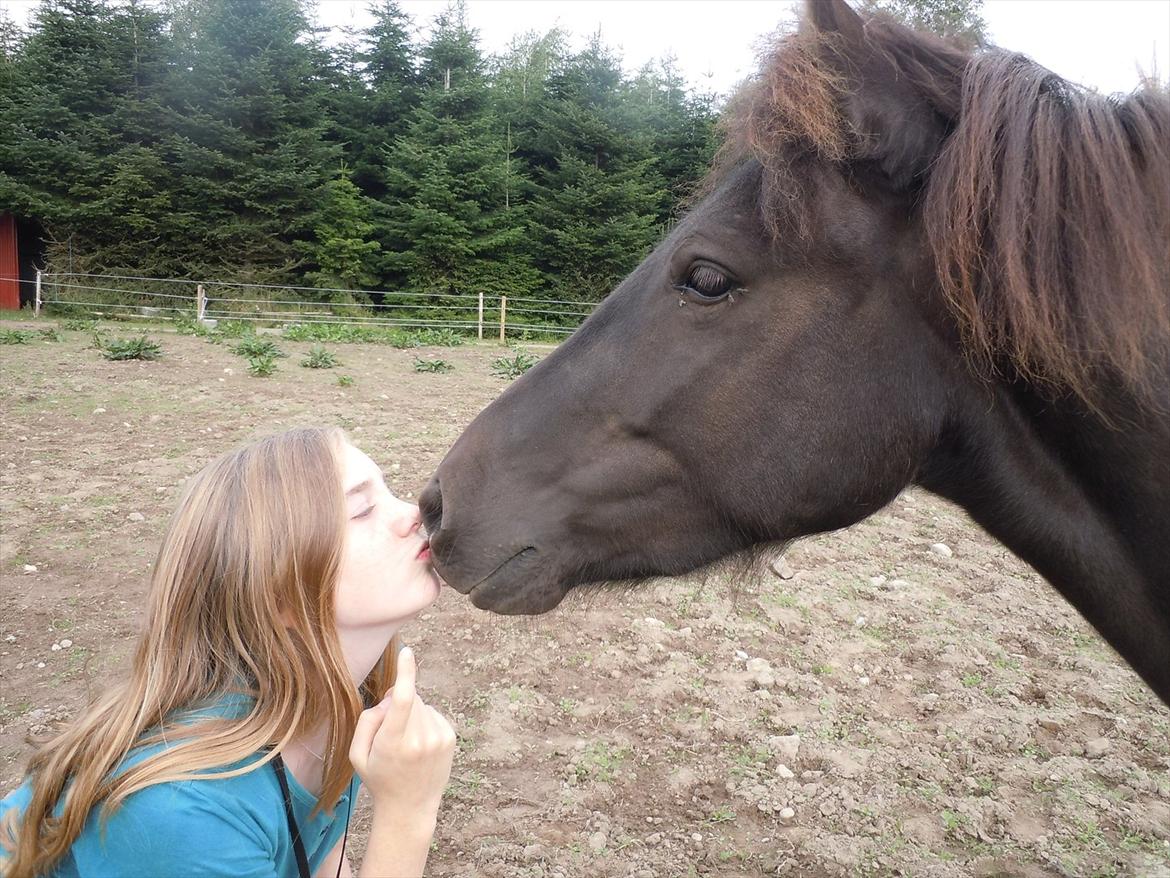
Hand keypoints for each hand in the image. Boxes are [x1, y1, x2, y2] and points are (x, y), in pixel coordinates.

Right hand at [349, 647, 455, 824]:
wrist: (410, 807)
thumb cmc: (380, 778)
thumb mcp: (358, 754)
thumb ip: (368, 720)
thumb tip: (391, 696)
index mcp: (394, 741)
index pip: (402, 699)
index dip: (405, 673)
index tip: (407, 652)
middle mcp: (420, 738)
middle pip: (408, 699)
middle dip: (397, 706)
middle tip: (389, 733)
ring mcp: (438, 738)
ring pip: (421, 705)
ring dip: (412, 715)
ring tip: (406, 744)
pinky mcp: (450, 738)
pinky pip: (432, 714)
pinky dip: (424, 722)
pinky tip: (419, 744)